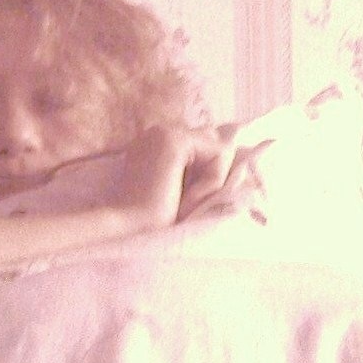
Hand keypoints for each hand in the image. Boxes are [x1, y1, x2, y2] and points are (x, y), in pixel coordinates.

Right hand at [113, 124, 237, 228]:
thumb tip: (232, 148)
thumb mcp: (183, 190)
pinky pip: (219, 153)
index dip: (208, 173)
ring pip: (219, 148)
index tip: (191, 198)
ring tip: (187, 202)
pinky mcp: (175, 141)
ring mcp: (165, 132)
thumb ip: (201, 169)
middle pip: (214, 142)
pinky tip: (189, 198)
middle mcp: (159, 131)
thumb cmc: (155, 220)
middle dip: (213, 175)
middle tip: (188, 202)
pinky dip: (213, 181)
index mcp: (156, 143)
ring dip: (213, 180)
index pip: (204, 145)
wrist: (129, 231)